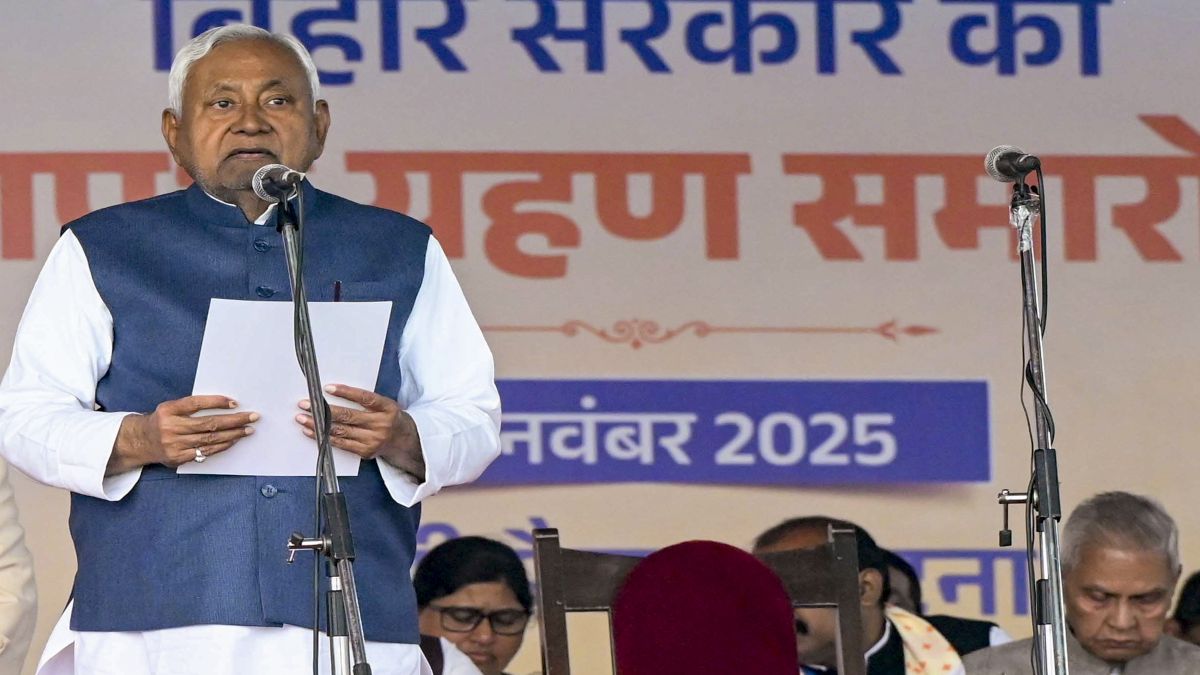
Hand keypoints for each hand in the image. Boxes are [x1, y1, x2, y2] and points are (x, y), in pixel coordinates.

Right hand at [109, 395, 258, 474]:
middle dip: (234, 420)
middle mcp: (170, 427)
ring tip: (248, 429)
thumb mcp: (171, 408)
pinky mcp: (177, 458)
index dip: (216, 402)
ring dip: (232, 434)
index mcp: (168, 410)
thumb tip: (225, 404)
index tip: (235, 402)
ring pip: (209, 439)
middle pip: (208, 424)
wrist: (140, 441)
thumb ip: (191, 406)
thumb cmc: (163, 420)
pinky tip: (233, 440)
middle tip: (253, 417)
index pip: (195, 404)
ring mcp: (174, 445)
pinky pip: (204, 452)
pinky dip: (221, 446)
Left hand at [295, 384, 424, 480]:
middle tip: (306, 404)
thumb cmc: (389, 418)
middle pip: (348, 416)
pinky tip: (312, 431)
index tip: (327, 388)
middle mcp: (380, 424)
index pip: (365, 398)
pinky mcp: (365, 451)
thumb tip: (334, 393)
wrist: (403, 441)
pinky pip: (340, 443)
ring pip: (341, 431)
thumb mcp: (385, 405)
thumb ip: (366, 401)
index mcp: (387, 408)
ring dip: (318, 424)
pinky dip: (323, 437)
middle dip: (324, 409)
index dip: (346, 392)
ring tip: (303, 418)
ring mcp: (372, 440)